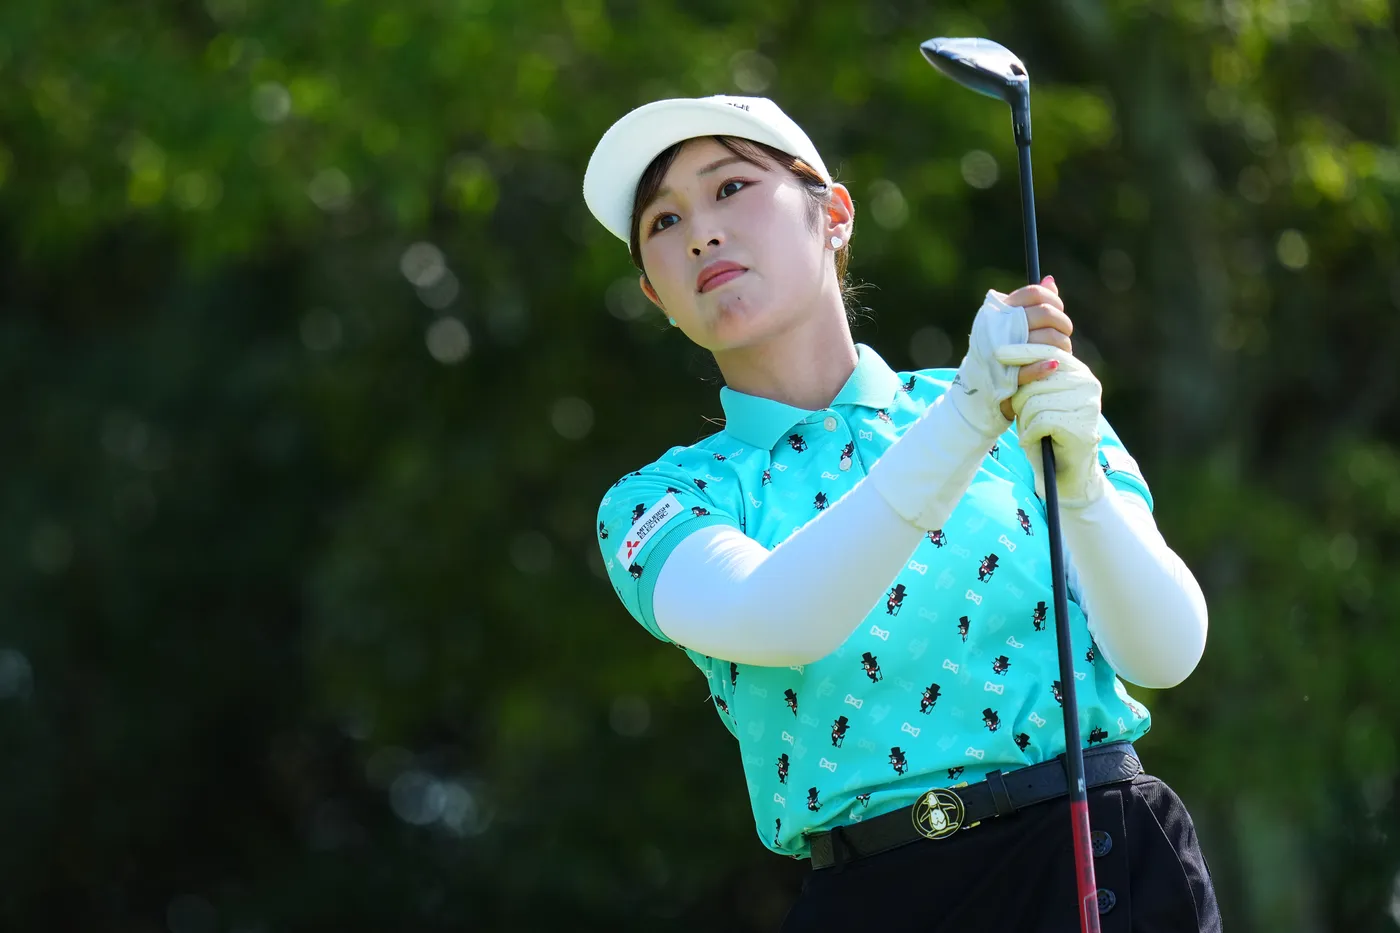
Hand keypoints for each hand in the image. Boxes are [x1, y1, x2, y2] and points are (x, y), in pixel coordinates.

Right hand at [948, 276, 1071, 436]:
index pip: (1034, 294)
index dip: (1053, 299)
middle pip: (1044, 314)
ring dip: (1061, 345)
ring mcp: (1002, 351)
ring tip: (1060, 352)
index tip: (1058, 310)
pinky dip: (1045, 365)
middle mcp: (998, 328)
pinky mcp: (1006, 375)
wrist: (977, 387)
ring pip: (1047, 339)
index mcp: (998, 311)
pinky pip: (1032, 366)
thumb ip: (1030, 303)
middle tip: (1064, 332)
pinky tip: (1054, 364)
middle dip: (1062, 323)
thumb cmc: (998, 349)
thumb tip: (1049, 281)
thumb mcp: (1008, 323)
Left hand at [992, 343, 1110, 509]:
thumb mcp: (1038, 400)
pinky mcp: (1082, 426)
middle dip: (1020, 401)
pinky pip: (1040, 420)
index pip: (1048, 352)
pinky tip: (1034, 440)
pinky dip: (1029, 434)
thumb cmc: (1047, 434)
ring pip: (1034, 401)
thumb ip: (1032, 380)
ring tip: (1033, 431)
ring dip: (1025, 420)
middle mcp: (1088, 384)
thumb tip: (1007, 355)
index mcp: (1079, 373)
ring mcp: (1088, 404)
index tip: (998, 353)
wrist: (1065, 474)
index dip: (1022, 352)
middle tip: (1025, 418)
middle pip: (1036, 379)